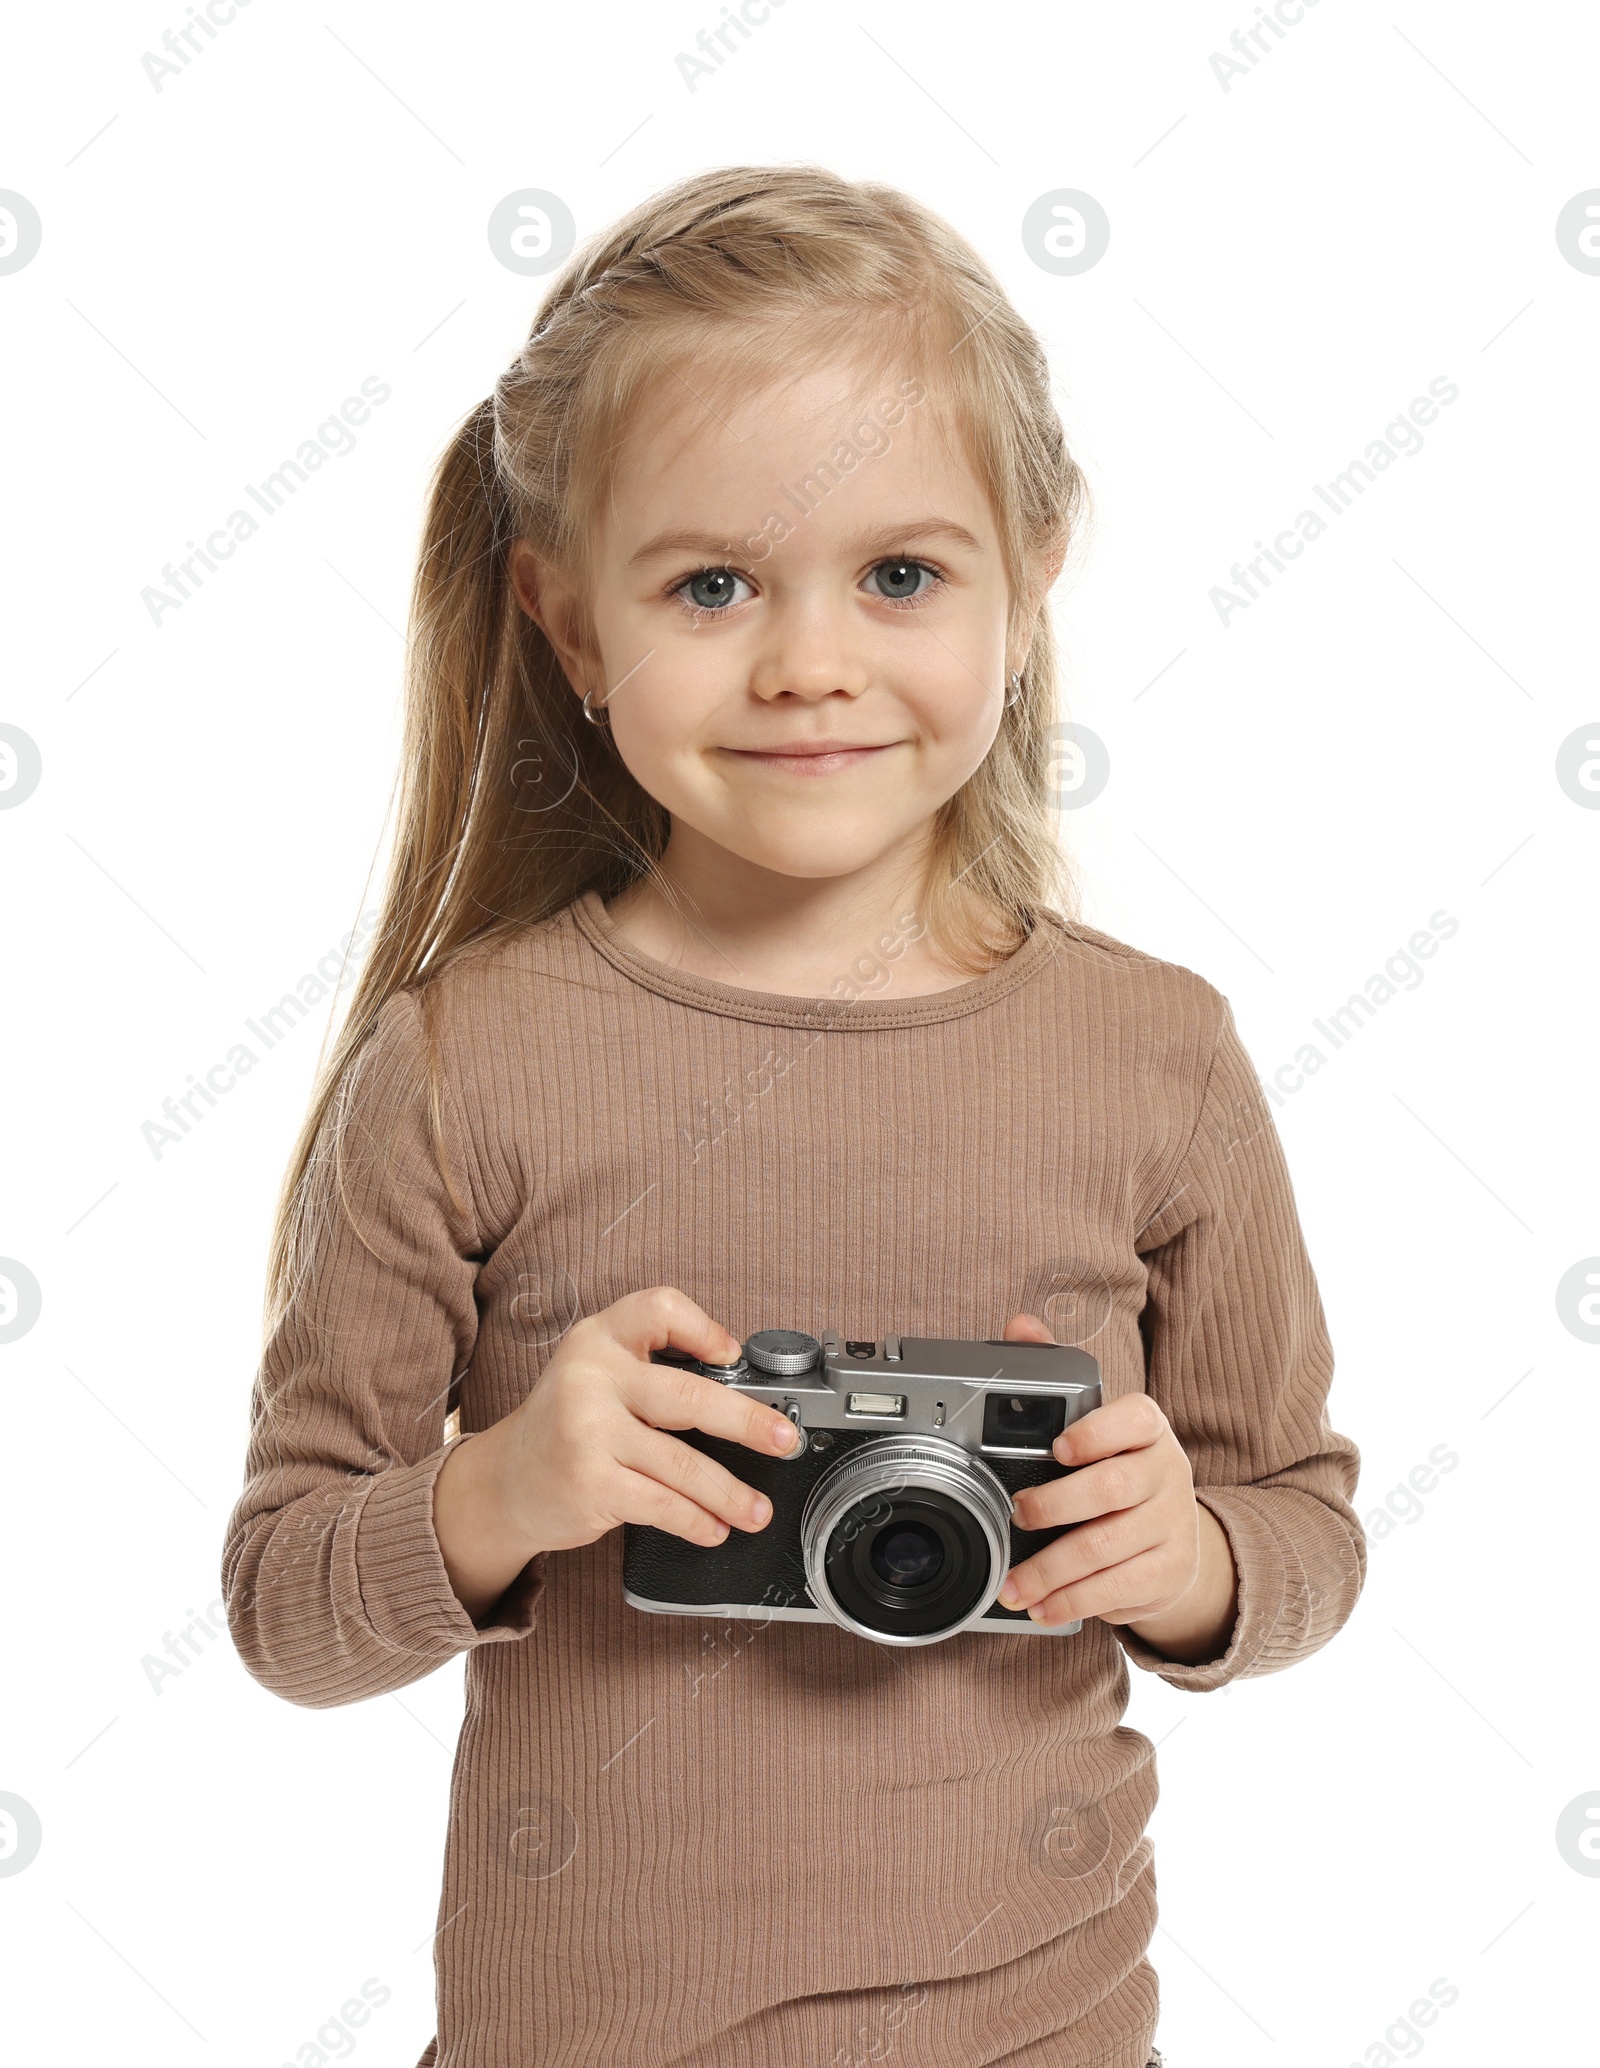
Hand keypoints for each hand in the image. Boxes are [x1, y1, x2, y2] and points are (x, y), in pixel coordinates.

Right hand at [432, 1287, 798, 1621]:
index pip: (660, 1308)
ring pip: (682, 1464)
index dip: (703, 1328)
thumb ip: (652, 1369)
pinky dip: (696, 1520)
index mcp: (598, 1338)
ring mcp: (587, 1432)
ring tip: (757, 1510)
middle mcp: (590, 1378)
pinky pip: (661, 1504)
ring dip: (730, 1492)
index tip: (733, 1355)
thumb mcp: (596, 1373)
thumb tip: (743, 1391)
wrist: (501, 1483)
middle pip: (689, 1397)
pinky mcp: (589, 1483)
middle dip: (748, 1423)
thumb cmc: (565, 1425)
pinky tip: (714, 1528)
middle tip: (783, 1440)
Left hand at [990, 1313, 1238, 1664]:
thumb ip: (1055, 1372)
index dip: (1096, 1432)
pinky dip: (1076, 1601)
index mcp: (1146, 1428)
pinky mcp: (1170, 1572)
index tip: (1057, 1448)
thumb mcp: (1093, 1423)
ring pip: (1110, 1547)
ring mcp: (1172, 1524)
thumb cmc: (1117, 1469)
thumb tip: (1020, 1325)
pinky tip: (1046, 1607)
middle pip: (1114, 1488)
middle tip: (1017, 1515)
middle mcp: (1166, 1472)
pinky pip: (1121, 1589)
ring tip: (1014, 1584)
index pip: (1132, 1418)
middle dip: (1057, 1505)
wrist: (1176, 1537)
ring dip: (1054, 1570)